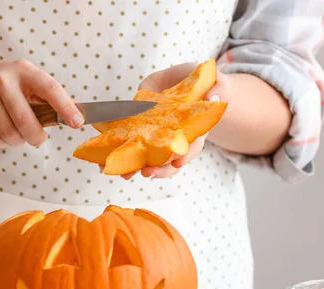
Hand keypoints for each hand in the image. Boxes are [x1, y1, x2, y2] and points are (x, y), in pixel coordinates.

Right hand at [0, 58, 83, 147]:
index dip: (65, 107)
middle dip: (36, 137)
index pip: (49, 88)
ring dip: (16, 141)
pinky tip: (0, 133)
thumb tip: (77, 112)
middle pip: (26, 120)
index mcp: (24, 70)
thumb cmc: (1, 83)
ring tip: (16, 135)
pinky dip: (1, 142)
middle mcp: (4, 80)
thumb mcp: (23, 80)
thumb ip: (46, 96)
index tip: (77, 123)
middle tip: (37, 139)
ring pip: (9, 133)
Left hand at [121, 62, 230, 179]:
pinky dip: (120, 156)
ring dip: (137, 169)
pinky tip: (105, 162)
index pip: (192, 148)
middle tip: (147, 173)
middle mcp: (175, 140)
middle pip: (169, 161)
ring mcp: (158, 139)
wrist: (180, 80)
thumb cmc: (200, 83)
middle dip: (159, 169)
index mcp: (193, 131)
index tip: (177, 163)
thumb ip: (217, 88)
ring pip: (150, 160)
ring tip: (125, 174)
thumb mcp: (212, 82)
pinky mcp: (142, 132)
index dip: (185, 156)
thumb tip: (216, 97)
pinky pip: (131, 148)